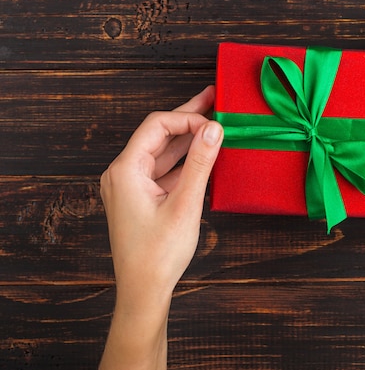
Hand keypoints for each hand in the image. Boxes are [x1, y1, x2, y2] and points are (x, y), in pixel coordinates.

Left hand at [100, 85, 222, 303]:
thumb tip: (214, 129)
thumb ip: (200, 164)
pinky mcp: (140, 198)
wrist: (144, 290)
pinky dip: (184, 163)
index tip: (215, 124)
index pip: (157, 126)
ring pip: (162, 153)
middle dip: (187, 119)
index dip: (187, 119)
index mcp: (125, 170)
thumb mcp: (185, 204)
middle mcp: (123, 173)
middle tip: (213, 100)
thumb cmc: (159, 253)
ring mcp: (130, 186)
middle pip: (158, 135)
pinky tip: (204, 156)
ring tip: (213, 122)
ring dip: (187, 140)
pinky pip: (163, 171)